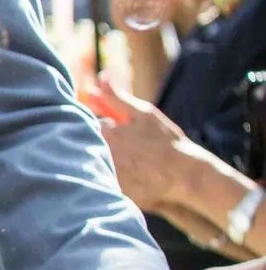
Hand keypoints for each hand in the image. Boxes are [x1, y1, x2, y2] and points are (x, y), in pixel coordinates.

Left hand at [88, 75, 193, 211]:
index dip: (100, 129)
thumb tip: (100, 77)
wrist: (185, 176)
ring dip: (98, 162)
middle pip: (85, 145)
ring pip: (90, 164)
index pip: (84, 125)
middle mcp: (101, 153)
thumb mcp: (143, 114)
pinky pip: (99, 183)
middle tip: (125, 151)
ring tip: (129, 165)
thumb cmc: (166, 141)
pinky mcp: (112, 192)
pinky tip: (128, 179)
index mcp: (105, 132)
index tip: (115, 133)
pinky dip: (105, 180)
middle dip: (97, 144)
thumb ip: (117, 97)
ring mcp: (106, 174)